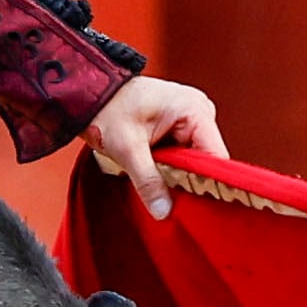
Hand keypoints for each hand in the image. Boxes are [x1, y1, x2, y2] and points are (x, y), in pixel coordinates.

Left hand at [87, 76, 227, 220]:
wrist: (91, 95)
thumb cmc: (107, 110)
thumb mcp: (128, 150)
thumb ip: (148, 182)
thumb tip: (164, 211)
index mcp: (194, 109)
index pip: (215, 156)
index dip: (208, 182)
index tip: (194, 204)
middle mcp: (199, 110)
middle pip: (206, 160)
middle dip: (188, 179)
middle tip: (164, 194)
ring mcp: (190, 117)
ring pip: (193, 160)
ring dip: (176, 173)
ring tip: (153, 174)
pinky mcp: (180, 125)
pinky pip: (183, 154)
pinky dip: (170, 166)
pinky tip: (154, 168)